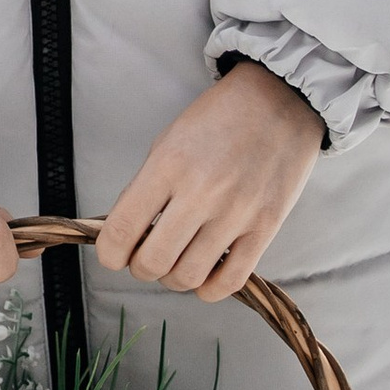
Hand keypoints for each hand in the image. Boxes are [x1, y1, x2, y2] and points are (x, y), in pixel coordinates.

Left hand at [96, 63, 325, 302]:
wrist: (279, 101)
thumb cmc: (218, 119)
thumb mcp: (168, 141)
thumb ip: (146, 188)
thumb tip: (126, 235)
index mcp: (168, 165)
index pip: (122, 230)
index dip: (110, 254)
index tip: (114, 255)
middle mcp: (201, 193)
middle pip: (153, 262)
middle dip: (142, 267)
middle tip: (148, 256)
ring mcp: (237, 213)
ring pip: (189, 277)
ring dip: (174, 278)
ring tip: (178, 261)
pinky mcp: (266, 227)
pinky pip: (230, 281)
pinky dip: (209, 289)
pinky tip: (205, 273)